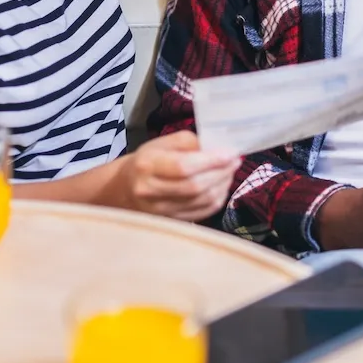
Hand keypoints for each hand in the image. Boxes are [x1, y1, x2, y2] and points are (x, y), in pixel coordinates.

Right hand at [105, 131, 238, 221]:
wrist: (127, 188)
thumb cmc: (149, 160)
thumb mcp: (162, 143)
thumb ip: (189, 142)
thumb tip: (216, 150)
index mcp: (147, 166)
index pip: (183, 166)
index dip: (211, 161)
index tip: (231, 153)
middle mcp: (151, 191)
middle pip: (195, 186)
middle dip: (221, 172)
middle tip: (235, 160)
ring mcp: (161, 210)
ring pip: (202, 201)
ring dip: (222, 185)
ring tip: (229, 171)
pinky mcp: (171, 220)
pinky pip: (203, 212)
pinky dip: (218, 198)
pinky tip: (221, 186)